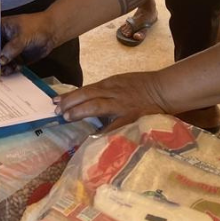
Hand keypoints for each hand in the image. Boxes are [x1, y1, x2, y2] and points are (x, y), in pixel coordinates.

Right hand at [0, 11, 58, 75]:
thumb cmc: (37, 26)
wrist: (52, 32)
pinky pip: (9, 65)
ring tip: (7, 70)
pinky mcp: (16, 57)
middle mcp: (2, 39)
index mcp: (0, 29)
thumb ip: (12, 47)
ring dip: (1, 67)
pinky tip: (16, 68)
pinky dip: (10, 69)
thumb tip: (2, 59)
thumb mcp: (23, 35)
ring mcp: (9, 49)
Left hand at [52, 71, 166, 128]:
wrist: (164, 90)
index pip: (85, 90)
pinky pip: (115, 124)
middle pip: (87, 95)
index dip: (70, 96)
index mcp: (110, 85)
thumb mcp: (120, 84)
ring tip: (67, 117)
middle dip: (70, 103)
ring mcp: (122, 106)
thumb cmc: (141, 87)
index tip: (56, 101)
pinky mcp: (131, 117)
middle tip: (56, 111)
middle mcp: (113, 93)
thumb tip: (85, 101)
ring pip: (96, 106)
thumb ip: (104, 92)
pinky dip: (103, 130)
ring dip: (80, 111)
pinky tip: (92, 136)